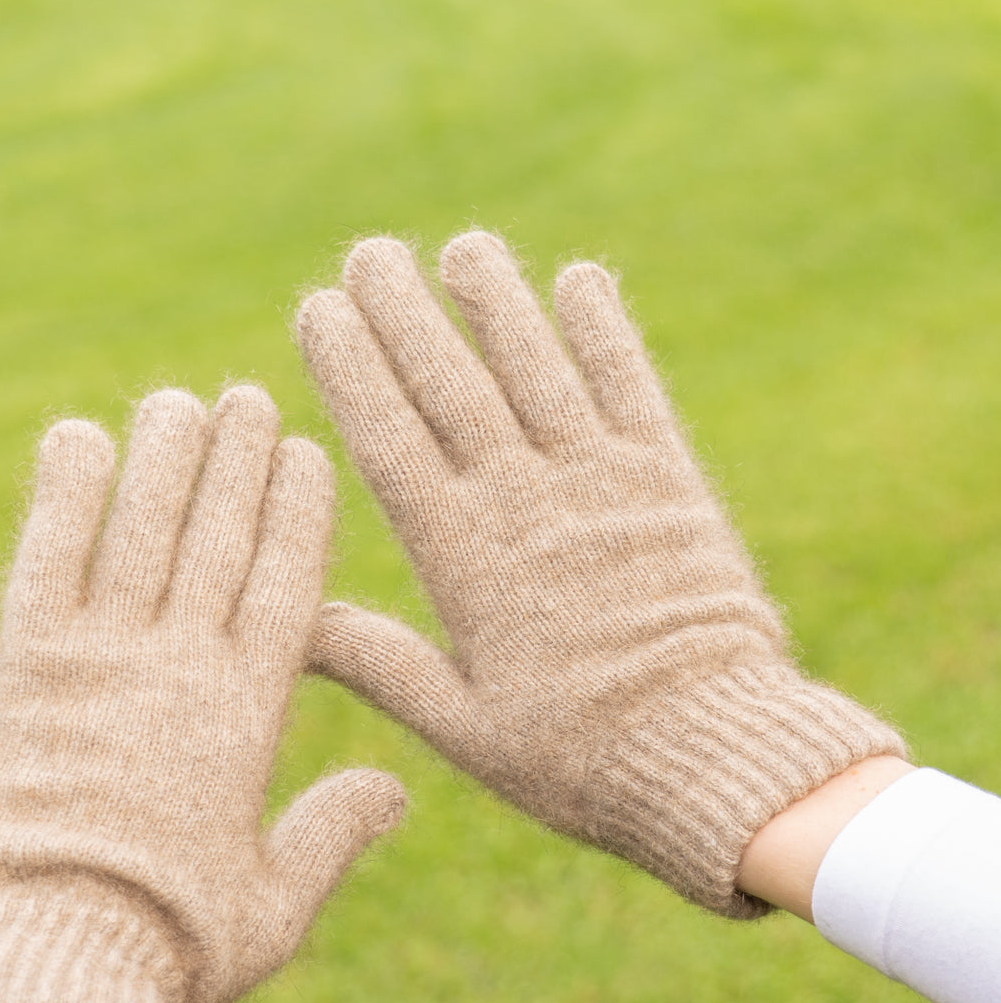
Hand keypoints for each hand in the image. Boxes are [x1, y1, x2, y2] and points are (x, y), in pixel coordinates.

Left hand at [0, 386, 404, 1002]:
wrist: (57, 973)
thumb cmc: (175, 951)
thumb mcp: (274, 905)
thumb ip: (332, 833)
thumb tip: (393, 789)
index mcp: (249, 718)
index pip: (288, 586)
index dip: (300, 513)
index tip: (309, 452)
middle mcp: (180, 671)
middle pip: (218, 540)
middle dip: (238, 463)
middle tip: (248, 397)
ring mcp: (99, 665)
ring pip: (141, 532)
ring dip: (162, 459)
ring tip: (178, 400)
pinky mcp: (24, 676)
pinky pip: (45, 563)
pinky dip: (61, 495)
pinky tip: (75, 436)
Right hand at [296, 233, 902, 916]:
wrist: (710, 757)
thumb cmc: (576, 756)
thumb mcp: (461, 727)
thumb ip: (379, 663)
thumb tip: (292, 624)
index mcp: (466, 560)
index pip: (390, 441)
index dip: (351, 368)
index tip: (317, 307)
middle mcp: (528, 503)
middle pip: (453, 388)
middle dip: (404, 314)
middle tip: (368, 252)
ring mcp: (602, 485)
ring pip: (537, 370)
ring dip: (497, 302)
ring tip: (463, 246)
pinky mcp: (670, 484)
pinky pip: (632, 389)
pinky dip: (605, 332)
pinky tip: (580, 278)